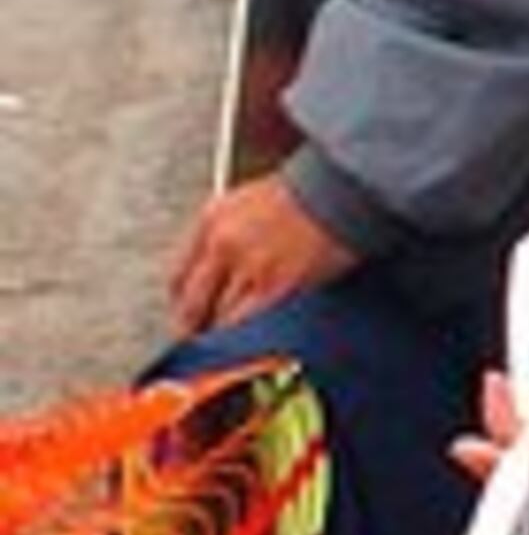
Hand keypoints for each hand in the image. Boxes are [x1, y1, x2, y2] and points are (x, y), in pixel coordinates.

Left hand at [167, 174, 360, 332]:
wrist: (343, 189)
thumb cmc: (311, 191)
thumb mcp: (254, 199)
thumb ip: (231, 232)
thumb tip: (224, 268)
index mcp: (212, 219)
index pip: (179, 275)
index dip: (182, 301)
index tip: (188, 312)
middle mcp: (223, 244)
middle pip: (193, 303)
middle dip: (196, 326)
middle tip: (202, 338)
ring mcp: (248, 268)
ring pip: (220, 319)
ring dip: (224, 334)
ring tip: (232, 345)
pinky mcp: (277, 287)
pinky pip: (250, 324)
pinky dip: (248, 336)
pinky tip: (253, 341)